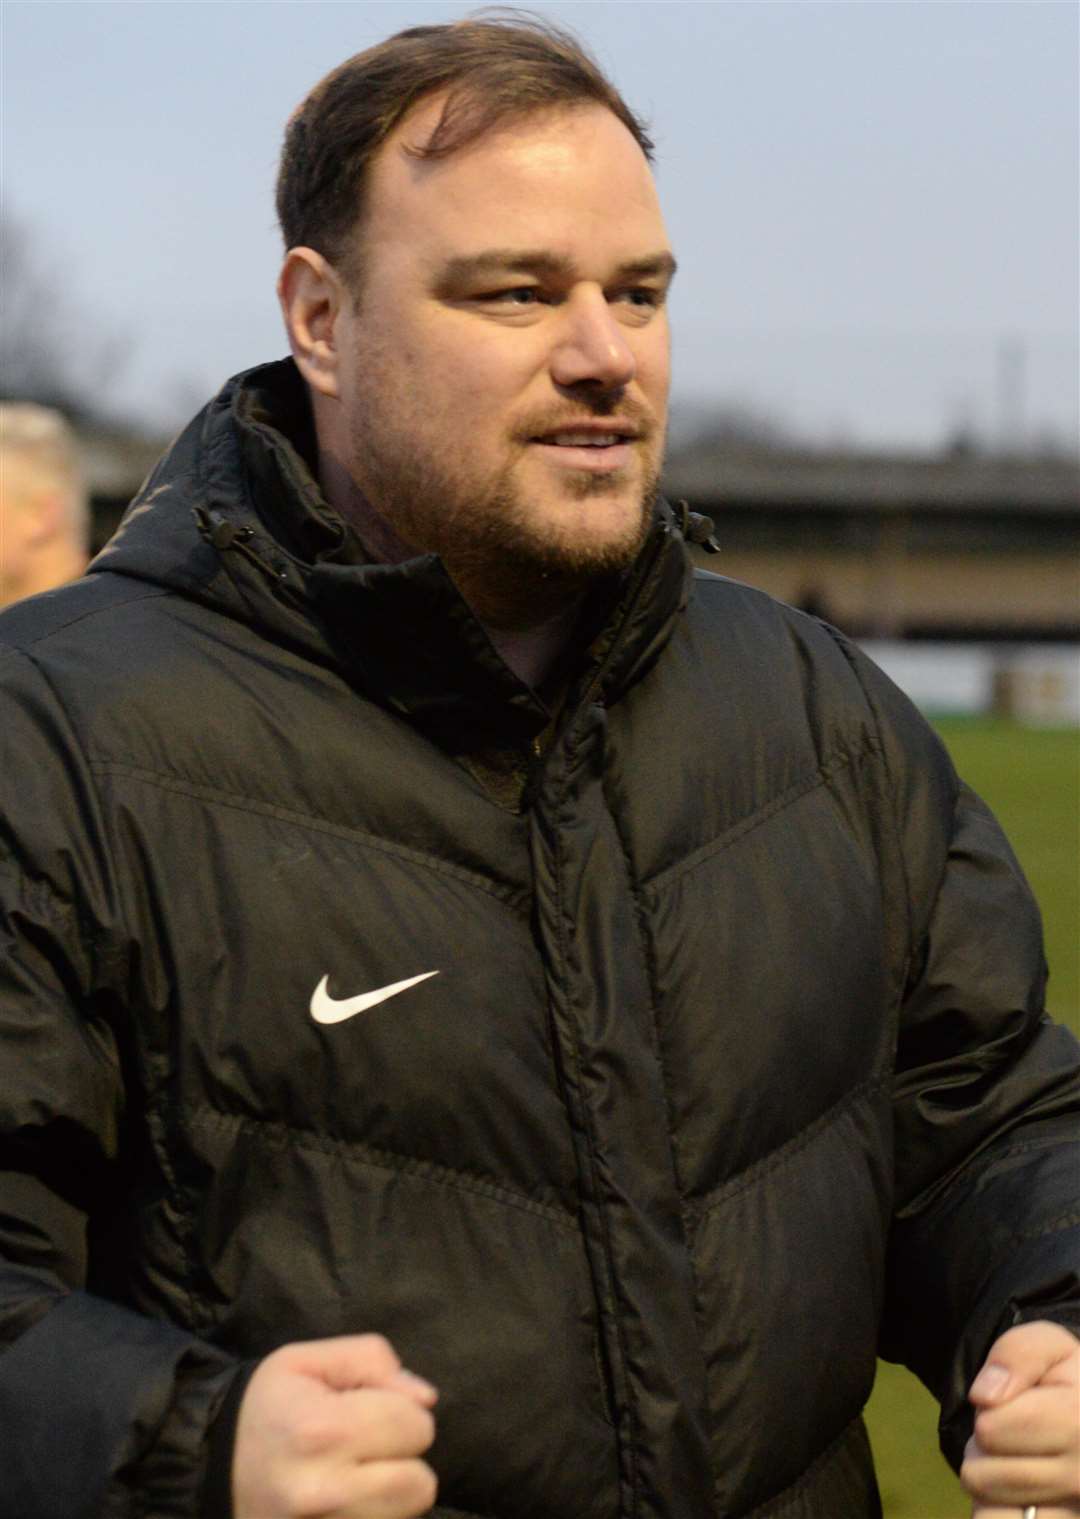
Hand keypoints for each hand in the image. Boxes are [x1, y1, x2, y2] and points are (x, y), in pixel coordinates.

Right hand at [232, 1333, 437, 1517]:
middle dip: (402, 1459)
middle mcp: (325, 1492)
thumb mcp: (305, 1361)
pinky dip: (374, 1516)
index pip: (416, 1425)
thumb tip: (425, 1398)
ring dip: (391, 1494)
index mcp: (322, 1431)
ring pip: (405, 1517)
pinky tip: (346, 1502)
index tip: (365, 1412)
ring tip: (355, 1477)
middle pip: (420, 1483)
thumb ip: (371, 1361)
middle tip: (364, 1449)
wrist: (205, 1471)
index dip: (400, 1411)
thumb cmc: (262, 1408)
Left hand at [961, 1319, 1079, 1518]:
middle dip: (984, 1452)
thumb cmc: (1066, 1377)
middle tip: (1015, 1438)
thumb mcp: (1047, 1344)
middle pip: (985, 1476)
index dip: (987, 1413)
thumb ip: (1016, 1355)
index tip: (1014, 1404)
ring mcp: (1075, 1510)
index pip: (992, 1430)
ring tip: (1019, 1466)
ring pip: (993, 1514)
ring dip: (991, 1489)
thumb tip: (985, 1398)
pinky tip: (1022, 1500)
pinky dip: (1001, 1515)